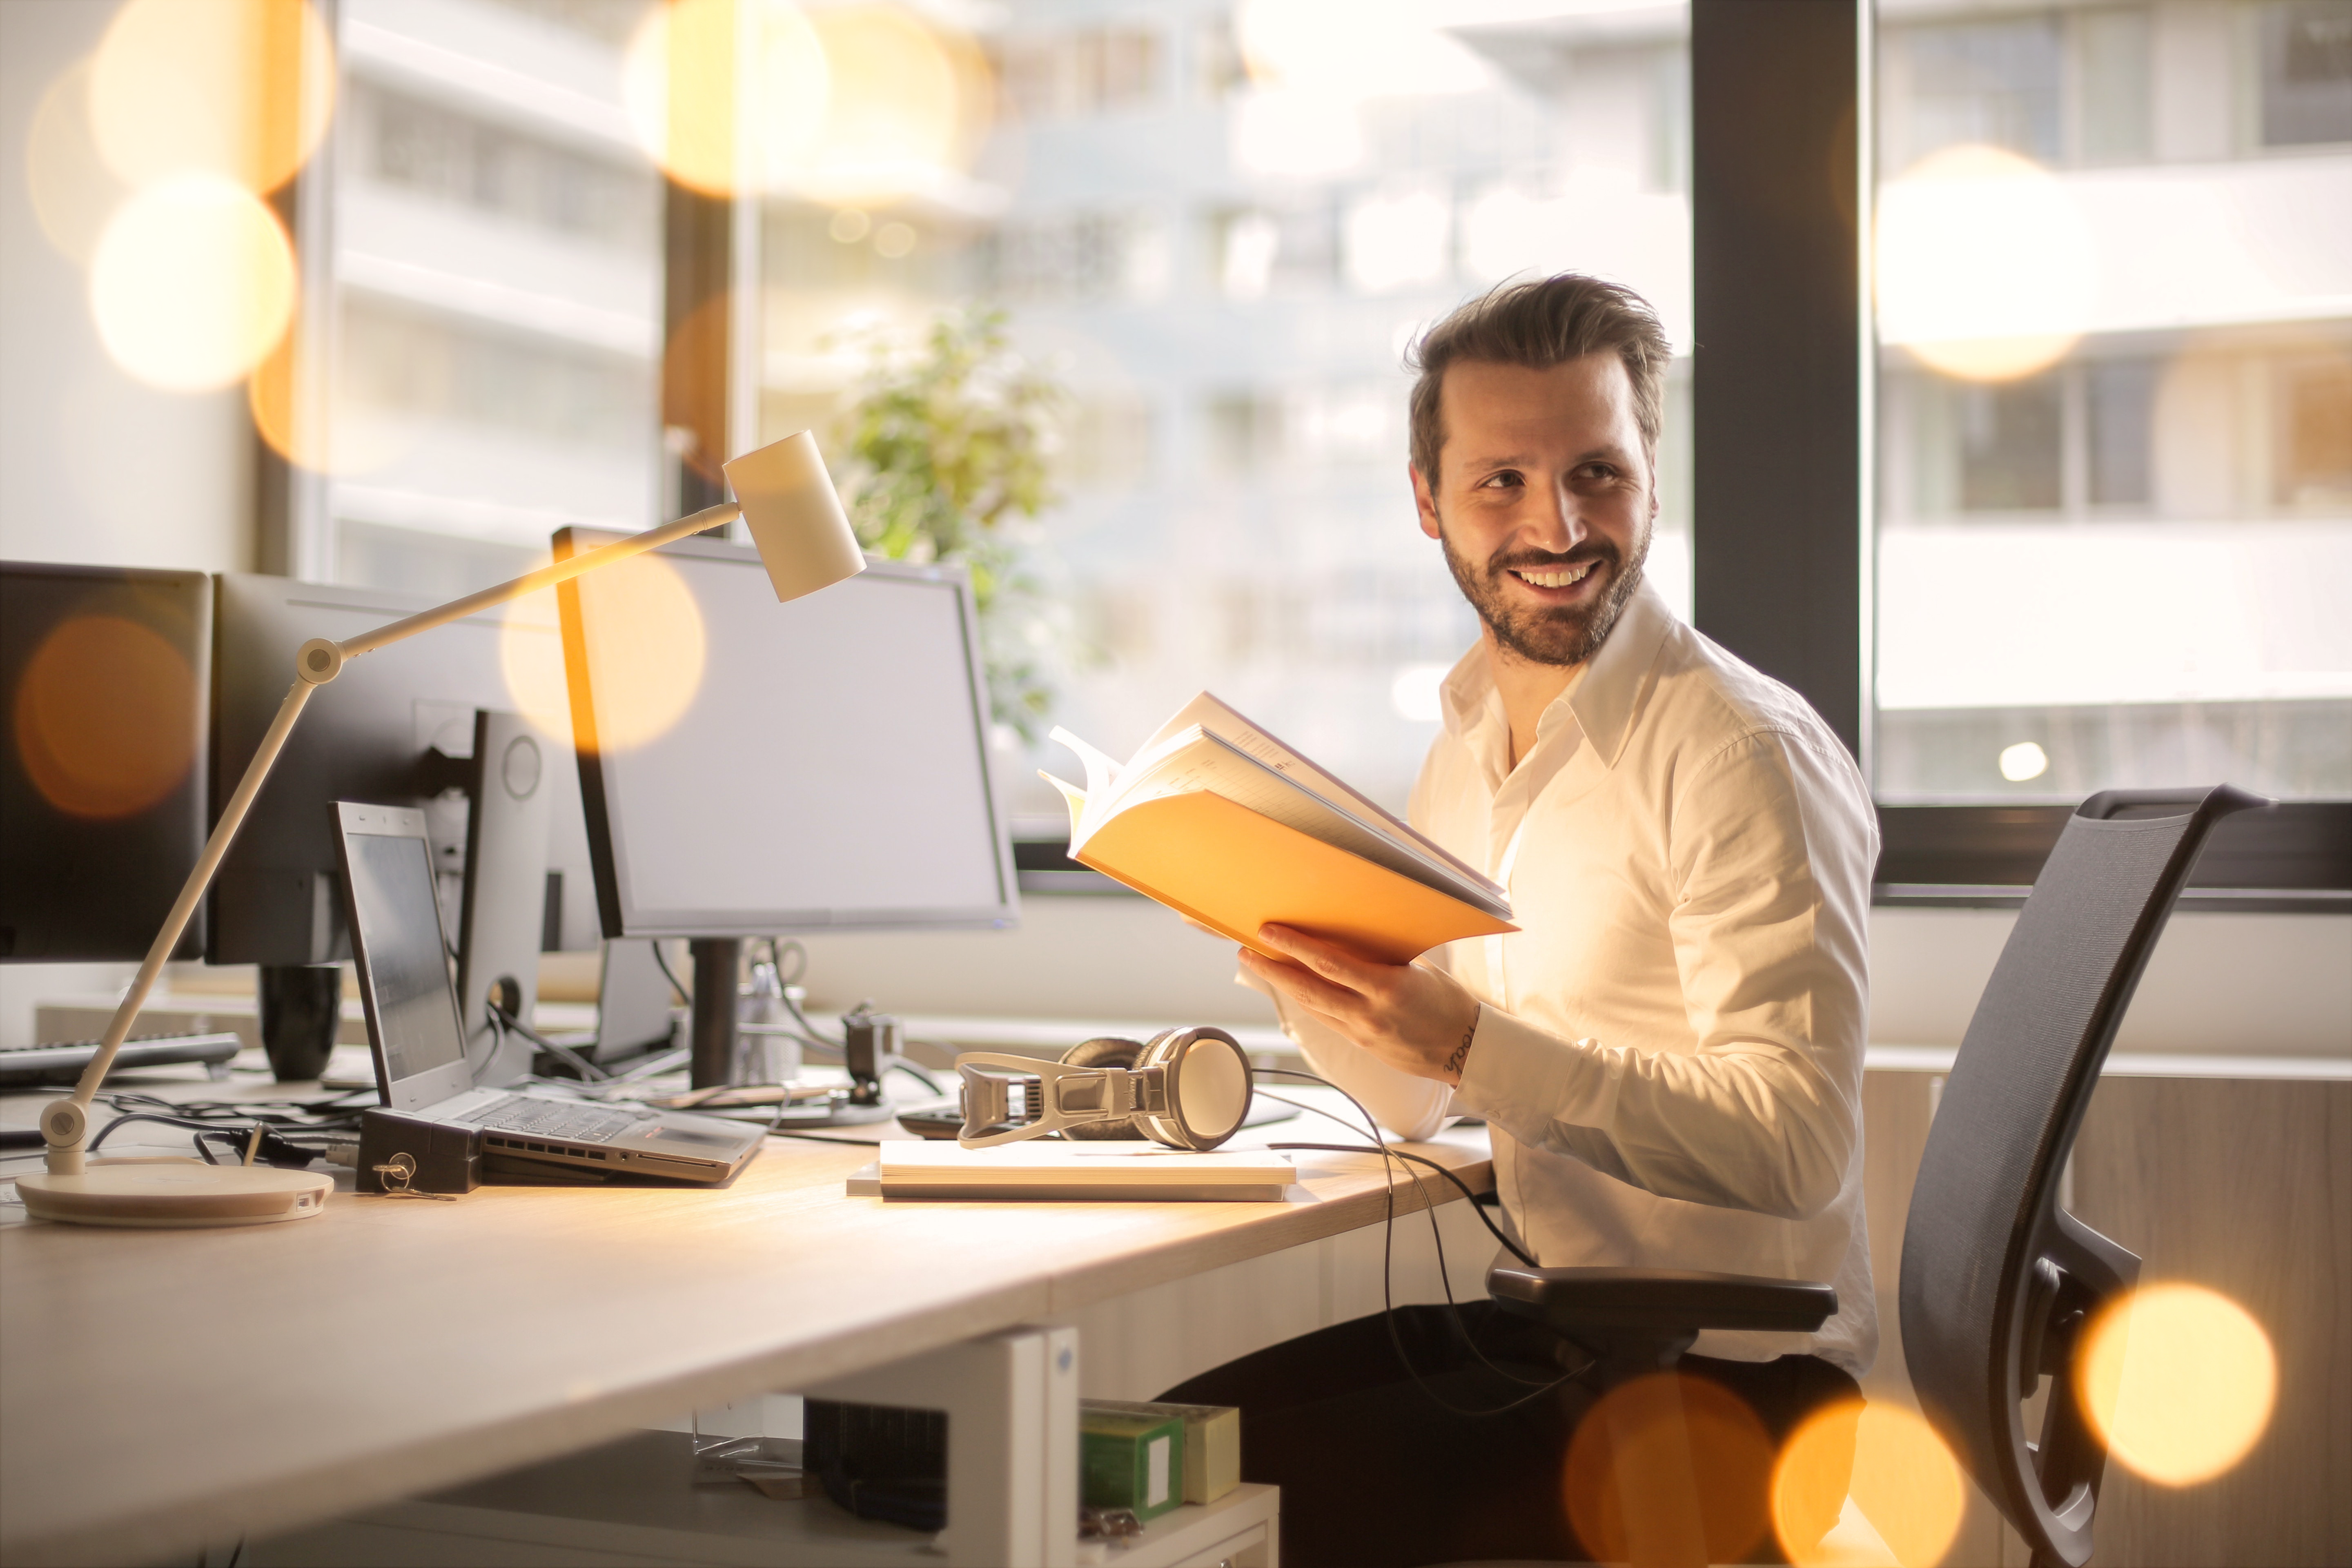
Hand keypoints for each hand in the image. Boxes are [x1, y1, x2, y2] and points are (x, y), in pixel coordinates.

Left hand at [1239, 924, 1482, 1085]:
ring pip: (1311, 1006)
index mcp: (1388, 988)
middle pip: (1308, 989)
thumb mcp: (1420, 970)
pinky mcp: (1361, 1045)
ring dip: (1282, 986)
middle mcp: (1369, 1013)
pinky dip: (1306, 1001)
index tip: (1269, 932)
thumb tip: (1351, 934)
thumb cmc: (1448, 1002)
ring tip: (1260, 965)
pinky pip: (1326, 1019)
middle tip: (1246, 951)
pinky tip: (1292, 987)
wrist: (1466, 1050)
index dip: (1294, 947)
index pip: (1329, 963)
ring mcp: (1362, 1033)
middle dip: (1272, 970)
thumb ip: (1383, 956)